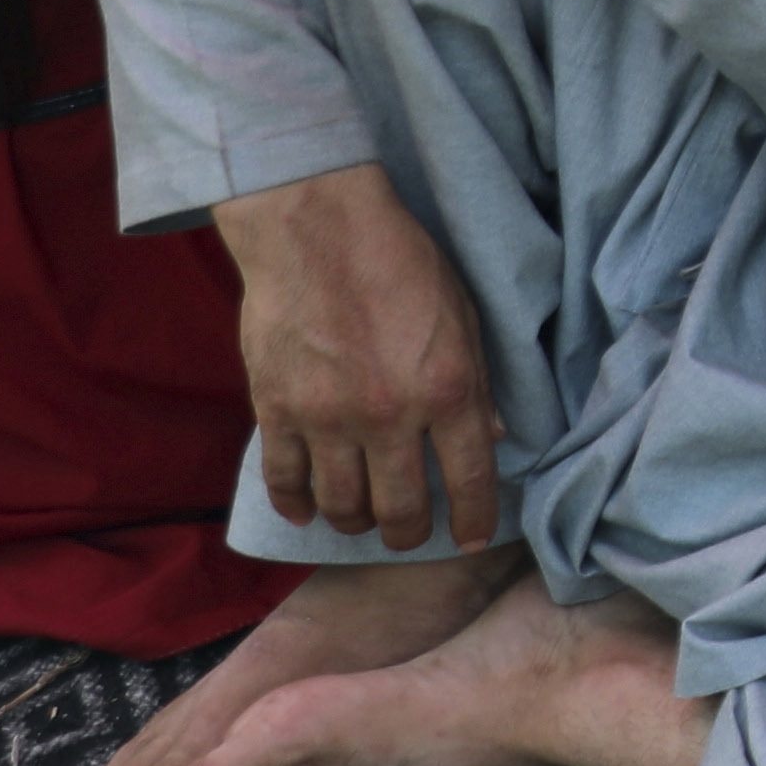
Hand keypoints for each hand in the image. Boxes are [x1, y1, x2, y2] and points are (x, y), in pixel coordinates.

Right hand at [217, 162, 504, 550]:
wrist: (317, 227)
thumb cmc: (400, 261)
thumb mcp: (464, 315)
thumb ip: (477, 383)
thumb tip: (489, 439)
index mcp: (447, 389)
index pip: (469, 478)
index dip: (473, 518)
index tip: (469, 537)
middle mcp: (389, 415)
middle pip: (400, 508)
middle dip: (408, 533)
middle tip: (408, 533)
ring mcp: (328, 418)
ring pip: (342, 505)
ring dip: (355, 521)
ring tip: (362, 517)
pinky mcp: (276, 410)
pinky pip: (284, 480)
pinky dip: (296, 504)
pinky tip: (307, 510)